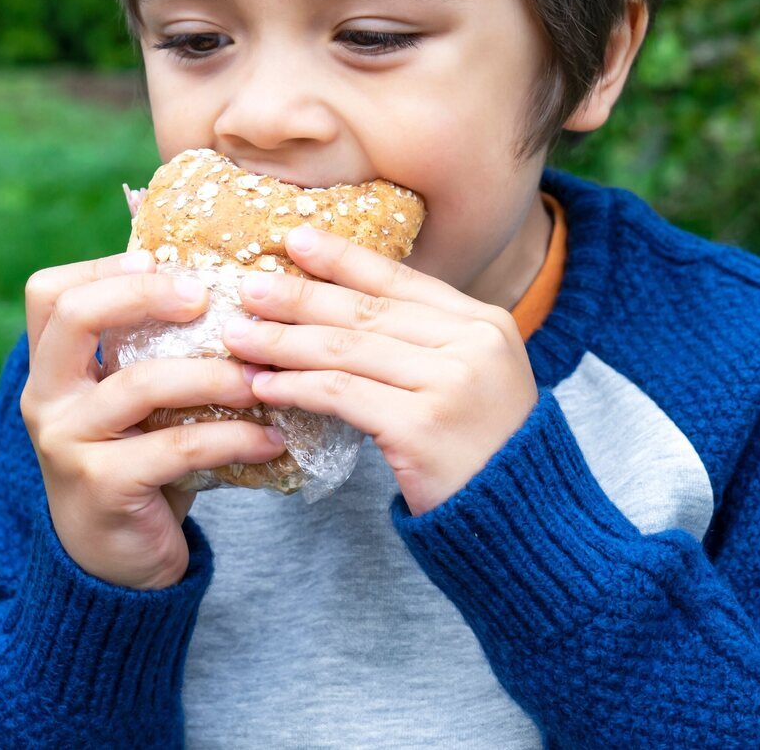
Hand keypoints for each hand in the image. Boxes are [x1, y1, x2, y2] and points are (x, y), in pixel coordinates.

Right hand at [19, 251, 286, 588]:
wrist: (116, 564)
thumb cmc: (140, 460)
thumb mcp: (138, 399)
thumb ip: (157, 347)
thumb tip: (231, 278)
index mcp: (51, 366)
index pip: (50, 292)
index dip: (104, 267)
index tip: (162, 259)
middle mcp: (47, 398)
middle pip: (74, 316)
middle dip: (144, 293)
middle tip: (207, 297)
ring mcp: (68, 443)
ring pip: (140, 383)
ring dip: (213, 374)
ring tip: (262, 377)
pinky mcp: (103, 487)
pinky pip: (176, 447)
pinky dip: (233, 438)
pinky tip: (271, 438)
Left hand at [222, 224, 539, 515]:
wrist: (520, 519)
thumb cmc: (482, 448)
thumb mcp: (470, 377)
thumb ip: (424, 341)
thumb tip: (340, 307)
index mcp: (485, 322)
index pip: (401, 280)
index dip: (344, 259)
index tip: (296, 239)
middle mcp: (472, 344)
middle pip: (367, 311)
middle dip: (300, 297)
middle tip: (249, 288)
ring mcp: (449, 383)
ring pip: (347, 350)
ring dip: (284, 342)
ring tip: (240, 337)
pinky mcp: (421, 426)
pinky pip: (342, 395)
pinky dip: (297, 387)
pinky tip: (265, 386)